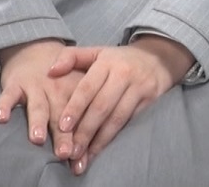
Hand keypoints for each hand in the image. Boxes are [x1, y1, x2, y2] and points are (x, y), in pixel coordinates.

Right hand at [0, 39, 83, 160]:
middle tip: (66, 153)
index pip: (82, 115)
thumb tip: (89, 148)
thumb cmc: (60, 77)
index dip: (82, 135)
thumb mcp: (76, 88)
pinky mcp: (15, 84)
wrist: (35, 49)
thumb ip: (82, 115)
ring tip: (38, 138)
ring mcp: (36, 86)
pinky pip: (8, 96)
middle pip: (62, 114)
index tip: (82, 154)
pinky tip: (2, 118)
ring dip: (38, 122)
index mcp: (77, 89)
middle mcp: (58, 88)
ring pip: (37, 106)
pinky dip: (4, 106)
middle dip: (64, 135)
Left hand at [49, 36, 193, 173]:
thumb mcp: (96, 52)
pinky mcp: (151, 100)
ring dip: (99, 140)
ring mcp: (140, 88)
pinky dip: (114, 137)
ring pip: (117, 118)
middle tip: (71, 151)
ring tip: (84, 156)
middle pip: (102, 107)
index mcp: (107, 62)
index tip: (63, 127)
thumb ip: (71, 58)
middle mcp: (125, 74)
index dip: (75, 108)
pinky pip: (130, 122)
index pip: (88, 87)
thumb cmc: (119, 59)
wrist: (158, 58)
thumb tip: (50, 72)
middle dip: (85, 131)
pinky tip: (101, 149)